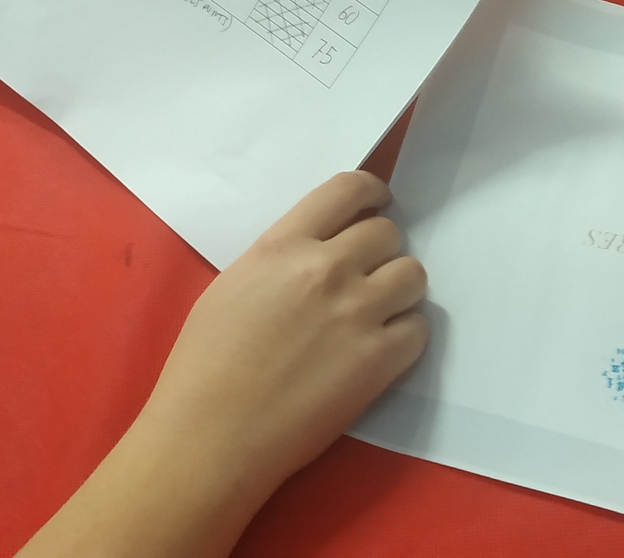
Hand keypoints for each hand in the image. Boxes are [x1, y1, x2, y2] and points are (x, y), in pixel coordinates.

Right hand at [18, 172, 428, 557]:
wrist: (214, 433)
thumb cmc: (204, 365)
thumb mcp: (233, 285)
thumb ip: (281, 261)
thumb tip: (316, 254)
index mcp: (283, 245)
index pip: (348, 189)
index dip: (372, 193)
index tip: (377, 204)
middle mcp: (326, 268)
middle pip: (387, 234)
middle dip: (380, 251)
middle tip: (366, 276)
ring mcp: (357, 313)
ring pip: (413, 274)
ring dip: (399, 290)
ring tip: (377, 313)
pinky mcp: (379, 360)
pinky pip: (419, 329)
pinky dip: (404, 336)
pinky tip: (380, 350)